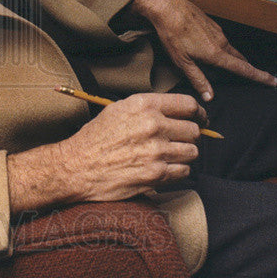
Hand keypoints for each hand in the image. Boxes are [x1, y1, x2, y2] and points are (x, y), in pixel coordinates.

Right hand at [7, 91, 205, 210]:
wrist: (77, 166)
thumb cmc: (95, 138)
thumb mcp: (118, 110)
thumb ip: (147, 108)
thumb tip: (174, 112)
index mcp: (143, 105)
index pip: (188, 104)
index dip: (198, 112)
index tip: (199, 118)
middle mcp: (153, 125)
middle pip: (194, 129)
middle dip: (189, 136)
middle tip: (179, 140)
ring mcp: (156, 150)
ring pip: (192, 151)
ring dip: (184, 154)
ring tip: (169, 155)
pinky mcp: (156, 174)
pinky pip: (184, 171)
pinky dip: (177, 171)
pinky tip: (163, 168)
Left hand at [129, 0, 276, 99]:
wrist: (167, 7)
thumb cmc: (172, 33)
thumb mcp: (182, 61)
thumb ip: (198, 79)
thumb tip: (209, 95)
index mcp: (216, 53)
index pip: (244, 69)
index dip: (260, 77)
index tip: (273, 81)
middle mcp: (221, 41)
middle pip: (240, 59)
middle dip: (250, 69)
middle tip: (260, 77)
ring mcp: (217, 31)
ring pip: (230, 49)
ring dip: (234, 59)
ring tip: (234, 68)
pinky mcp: (211, 25)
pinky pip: (222, 40)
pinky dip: (223, 49)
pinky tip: (214, 51)